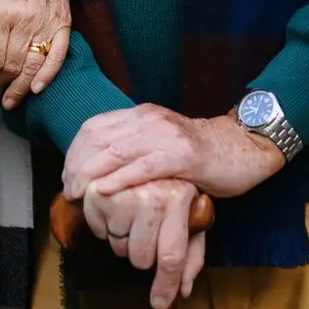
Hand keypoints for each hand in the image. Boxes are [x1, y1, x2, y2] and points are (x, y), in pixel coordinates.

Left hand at [0, 0, 71, 108]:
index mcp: (2, 14)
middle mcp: (24, 21)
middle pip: (13, 65)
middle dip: (3, 84)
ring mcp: (46, 24)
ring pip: (33, 66)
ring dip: (21, 87)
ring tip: (12, 99)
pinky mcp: (63, 24)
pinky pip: (58, 56)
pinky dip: (48, 75)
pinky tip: (37, 88)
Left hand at [64, 104, 284, 200]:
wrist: (243, 147)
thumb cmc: (200, 154)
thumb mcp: (160, 143)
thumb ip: (134, 148)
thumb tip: (100, 169)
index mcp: (141, 114)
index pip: (94, 127)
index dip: (74, 151)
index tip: (65, 175)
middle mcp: (149, 119)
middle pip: (99, 138)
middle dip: (76, 165)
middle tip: (67, 189)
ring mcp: (166, 136)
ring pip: (116, 151)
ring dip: (90, 174)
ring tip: (77, 193)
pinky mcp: (183, 156)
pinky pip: (144, 166)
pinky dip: (120, 178)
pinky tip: (104, 190)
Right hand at [81, 179, 208, 308]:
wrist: (149, 145)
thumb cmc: (173, 184)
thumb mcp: (191, 213)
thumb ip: (191, 254)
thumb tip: (182, 290)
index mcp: (178, 201)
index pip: (171, 255)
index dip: (165, 285)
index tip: (159, 303)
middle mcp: (150, 197)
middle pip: (140, 257)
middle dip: (143, 255)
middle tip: (148, 234)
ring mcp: (121, 193)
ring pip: (118, 246)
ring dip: (124, 239)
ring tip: (133, 216)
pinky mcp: (97, 189)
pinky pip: (97, 230)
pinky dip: (104, 227)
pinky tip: (116, 209)